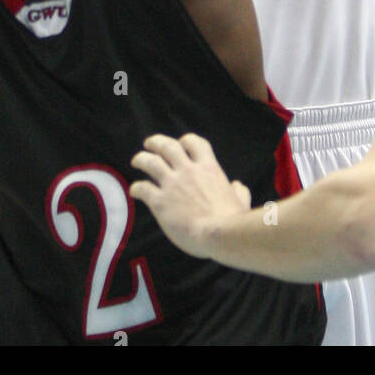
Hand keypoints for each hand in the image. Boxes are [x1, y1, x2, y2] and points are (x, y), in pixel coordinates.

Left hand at [130, 133, 251, 257]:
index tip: (181, 143)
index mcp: (208, 167)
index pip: (194, 143)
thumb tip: (238, 186)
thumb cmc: (233, 219)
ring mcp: (172, 185)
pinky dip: (137, 188)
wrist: (218, 233)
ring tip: (137, 159)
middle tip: (149, 143)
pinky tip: (134, 191)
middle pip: (167, 146)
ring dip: (142, 158)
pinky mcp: (160, 202)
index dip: (186, 141)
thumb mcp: (240, 200)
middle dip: (157, 142)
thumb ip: (238, 191)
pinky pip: (143, 189)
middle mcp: (188, 170)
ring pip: (151, 162)